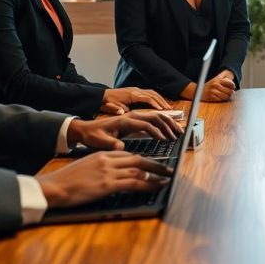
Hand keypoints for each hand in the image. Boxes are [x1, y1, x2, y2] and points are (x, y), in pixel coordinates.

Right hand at [36, 151, 172, 207]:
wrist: (54, 186)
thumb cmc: (66, 180)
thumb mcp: (85, 167)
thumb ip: (101, 167)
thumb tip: (113, 175)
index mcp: (102, 155)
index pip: (128, 155)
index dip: (143, 160)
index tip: (152, 164)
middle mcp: (108, 160)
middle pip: (138, 159)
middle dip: (156, 164)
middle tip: (168, 168)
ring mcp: (109, 172)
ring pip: (140, 171)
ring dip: (156, 174)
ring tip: (167, 178)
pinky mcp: (108, 184)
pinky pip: (135, 183)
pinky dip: (149, 184)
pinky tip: (157, 185)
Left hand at [67, 110, 182, 149]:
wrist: (86, 130)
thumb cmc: (93, 136)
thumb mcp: (100, 142)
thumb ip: (111, 144)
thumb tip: (121, 147)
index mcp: (124, 121)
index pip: (146, 124)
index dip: (157, 131)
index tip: (164, 140)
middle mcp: (131, 116)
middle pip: (155, 116)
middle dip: (168, 125)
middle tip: (177, 135)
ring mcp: (134, 117)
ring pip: (156, 116)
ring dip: (168, 123)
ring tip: (177, 132)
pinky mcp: (134, 121)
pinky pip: (152, 119)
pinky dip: (163, 123)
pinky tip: (168, 130)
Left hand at [101, 87, 170, 114]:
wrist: (102, 96)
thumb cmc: (107, 102)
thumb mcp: (111, 107)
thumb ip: (117, 110)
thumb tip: (123, 113)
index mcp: (131, 94)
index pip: (147, 98)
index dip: (155, 104)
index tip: (162, 111)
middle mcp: (136, 90)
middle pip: (153, 94)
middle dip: (162, 102)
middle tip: (169, 109)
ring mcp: (136, 90)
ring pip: (152, 93)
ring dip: (161, 100)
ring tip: (167, 107)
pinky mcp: (136, 91)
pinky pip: (149, 93)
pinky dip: (156, 98)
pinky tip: (159, 104)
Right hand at [180, 76, 235, 101]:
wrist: (197, 91)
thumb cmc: (209, 86)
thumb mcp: (216, 80)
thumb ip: (224, 79)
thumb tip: (233, 83)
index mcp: (218, 80)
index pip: (231, 84)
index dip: (232, 87)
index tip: (231, 88)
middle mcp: (216, 85)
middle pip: (230, 91)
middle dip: (230, 93)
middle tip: (227, 93)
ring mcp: (213, 91)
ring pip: (226, 96)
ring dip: (226, 97)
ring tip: (223, 95)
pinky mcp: (211, 97)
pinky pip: (221, 100)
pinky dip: (221, 99)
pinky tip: (218, 97)